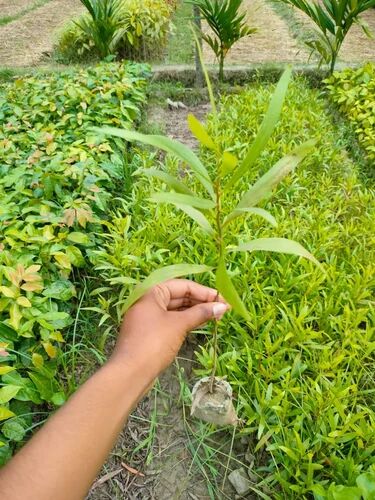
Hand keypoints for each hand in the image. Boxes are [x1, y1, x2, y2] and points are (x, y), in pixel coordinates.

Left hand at [110, 279, 229, 378]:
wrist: (130, 373)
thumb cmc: (154, 342)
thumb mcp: (179, 325)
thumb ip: (201, 313)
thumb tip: (222, 306)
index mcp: (151, 292)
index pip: (183, 285)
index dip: (204, 292)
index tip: (223, 300)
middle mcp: (148, 301)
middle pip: (179, 296)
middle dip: (201, 301)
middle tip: (222, 309)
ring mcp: (148, 317)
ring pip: (176, 309)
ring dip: (195, 312)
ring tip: (215, 317)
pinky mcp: (150, 331)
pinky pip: (171, 320)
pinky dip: (186, 321)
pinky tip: (200, 324)